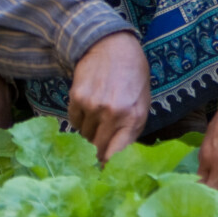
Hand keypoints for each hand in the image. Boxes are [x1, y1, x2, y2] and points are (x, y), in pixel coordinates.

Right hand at [68, 31, 150, 161]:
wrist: (112, 45)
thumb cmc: (133, 75)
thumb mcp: (142, 102)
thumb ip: (131, 129)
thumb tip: (118, 157)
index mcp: (134, 118)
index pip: (118, 156)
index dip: (110, 166)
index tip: (107, 171)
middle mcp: (113, 114)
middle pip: (98, 149)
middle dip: (100, 150)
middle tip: (101, 143)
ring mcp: (93, 106)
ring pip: (85, 136)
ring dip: (90, 132)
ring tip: (99, 115)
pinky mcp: (77, 98)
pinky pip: (74, 122)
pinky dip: (80, 120)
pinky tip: (89, 106)